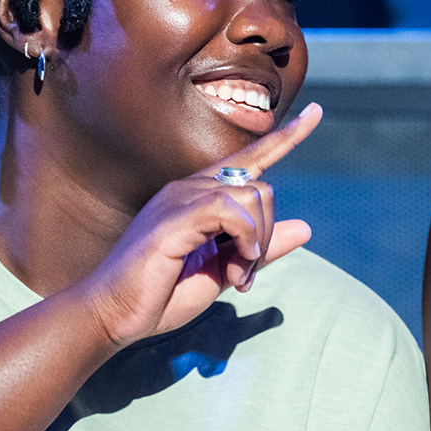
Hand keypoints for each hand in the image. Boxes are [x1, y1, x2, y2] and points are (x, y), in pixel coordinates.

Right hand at [74, 104, 322, 346]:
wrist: (114, 316)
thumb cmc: (160, 295)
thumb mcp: (224, 271)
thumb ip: (260, 248)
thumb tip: (304, 227)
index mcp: (199, 196)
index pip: (250, 158)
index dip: (285, 137)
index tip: (316, 114)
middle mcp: (189, 188)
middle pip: (261, 186)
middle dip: (265, 235)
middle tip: (243, 274)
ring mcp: (179, 199)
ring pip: (252, 196)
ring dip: (256, 242)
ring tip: (236, 276)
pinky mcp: (174, 217)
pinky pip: (230, 209)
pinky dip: (245, 239)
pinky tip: (234, 267)